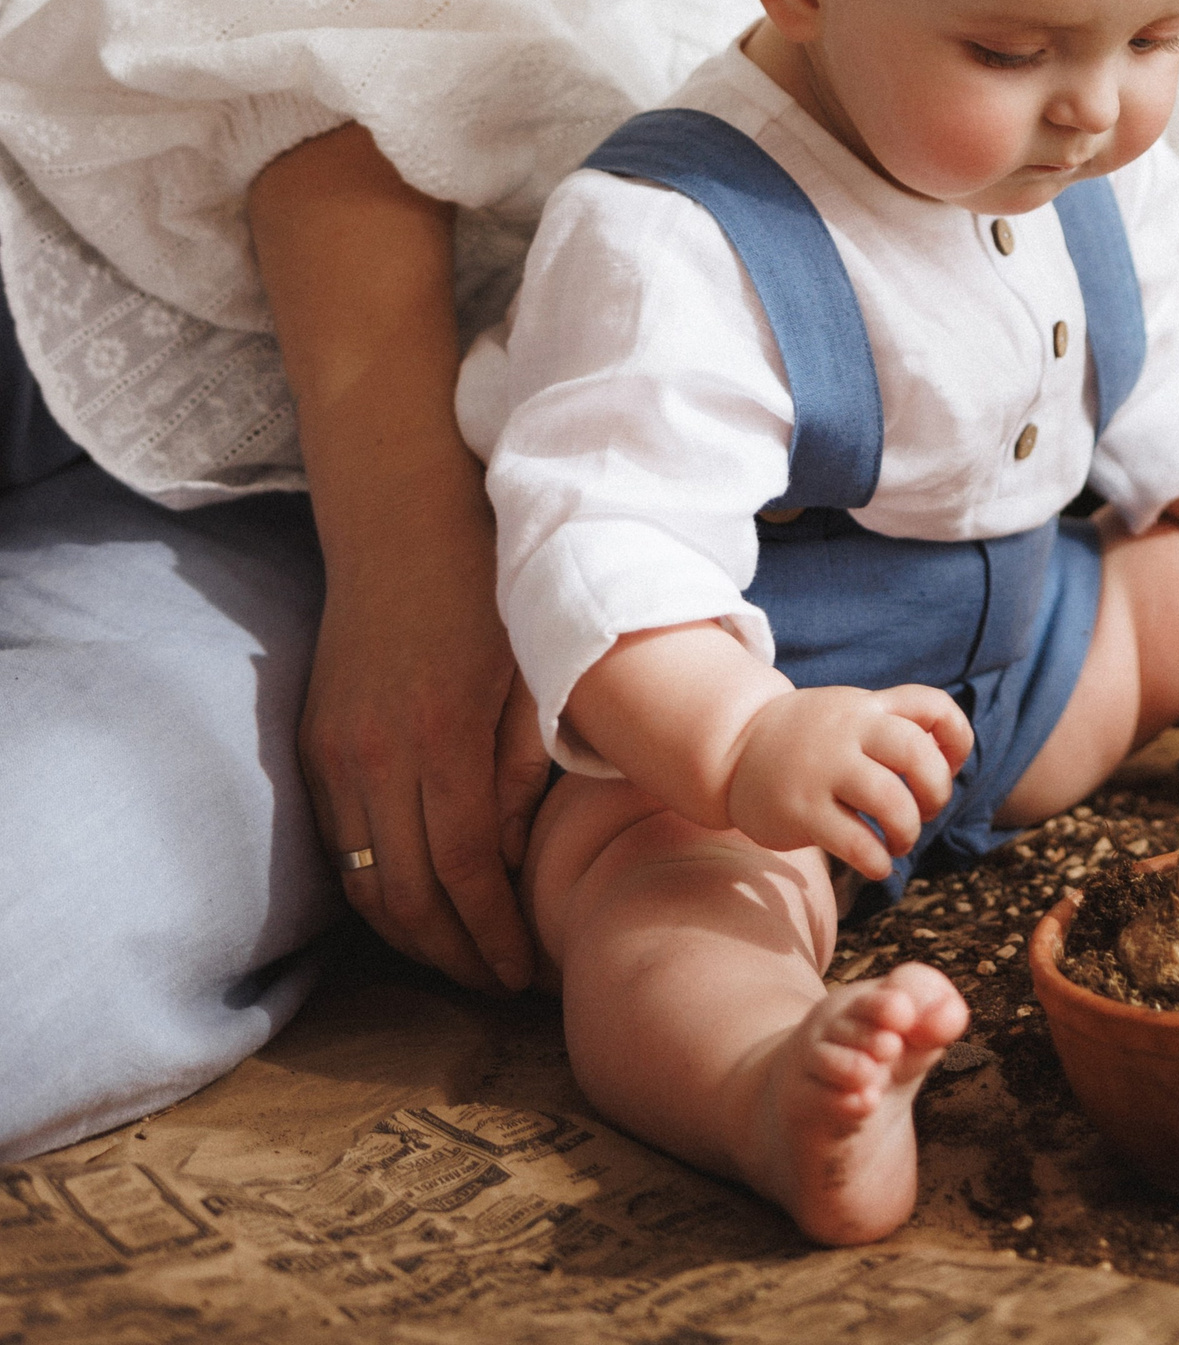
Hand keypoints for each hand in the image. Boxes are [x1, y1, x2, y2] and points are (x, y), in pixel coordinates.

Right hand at [299, 508, 554, 993]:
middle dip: (453, 955)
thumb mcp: (535, 668)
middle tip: (500, 985)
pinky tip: (416, 908)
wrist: (404, 523)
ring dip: (409, 937)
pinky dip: (374, 890)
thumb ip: (527, 764)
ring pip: (361, 882)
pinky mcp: (314, 746)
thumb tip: (512, 854)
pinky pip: (338, 845)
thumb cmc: (492, 586)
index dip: (494, 935)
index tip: (527, 972)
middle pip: (404, 896)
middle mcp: (376, 756)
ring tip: (462, 961)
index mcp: (442, 737)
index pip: (463, 873)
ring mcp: (336, 753)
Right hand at [726, 684, 974, 877]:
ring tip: (900, 843)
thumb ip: (896, 726)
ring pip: (889, 800)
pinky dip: (878, 860)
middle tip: (926, 810)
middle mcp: (848, 732)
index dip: (957, 739)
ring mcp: (822, 770)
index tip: (950, 765)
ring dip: (908, 831)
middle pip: (916, 753)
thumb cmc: (810, 738)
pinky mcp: (801, 811)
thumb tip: (950, 762)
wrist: (734, 748)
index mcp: (868, 707)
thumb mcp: (852, 713)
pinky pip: (854, 842)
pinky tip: (878, 864)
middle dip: (937, 790)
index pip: (933, 706)